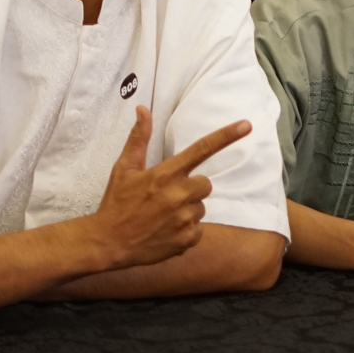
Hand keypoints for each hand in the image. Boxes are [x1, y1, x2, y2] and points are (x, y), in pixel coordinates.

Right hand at [87, 106, 249, 270]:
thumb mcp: (124, 168)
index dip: (226, 136)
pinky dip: (186, 231)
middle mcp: (179, 195)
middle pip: (205, 184)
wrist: (107, 243)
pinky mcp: (187, 240)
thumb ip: (138, 138)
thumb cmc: (116, 203)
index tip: (247, 125)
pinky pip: (198, 229)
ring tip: (161, 216)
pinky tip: (165, 231)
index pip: (202, 149)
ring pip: (201, 207)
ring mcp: (184, 219)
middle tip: (166, 197)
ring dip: (187, 210)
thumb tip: (143, 109)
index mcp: (166, 174)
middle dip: (190, 188)